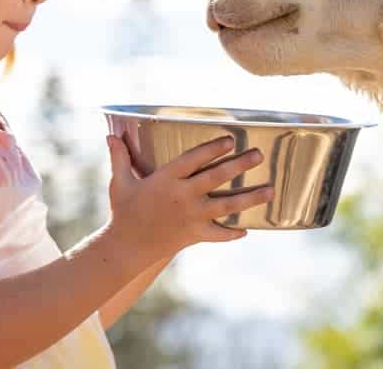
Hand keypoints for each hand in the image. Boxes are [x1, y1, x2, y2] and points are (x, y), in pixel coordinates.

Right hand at [104, 132, 272, 263]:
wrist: (125, 247)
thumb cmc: (123, 211)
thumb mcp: (119, 182)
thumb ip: (120, 157)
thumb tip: (111, 135)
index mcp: (165, 179)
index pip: (194, 159)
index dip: (212, 148)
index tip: (230, 139)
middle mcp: (182, 196)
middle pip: (216, 178)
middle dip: (240, 165)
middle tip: (258, 155)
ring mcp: (191, 217)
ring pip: (226, 206)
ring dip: (250, 198)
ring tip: (271, 190)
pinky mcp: (194, 235)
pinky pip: (218, 234)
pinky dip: (232, 234)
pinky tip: (246, 230)